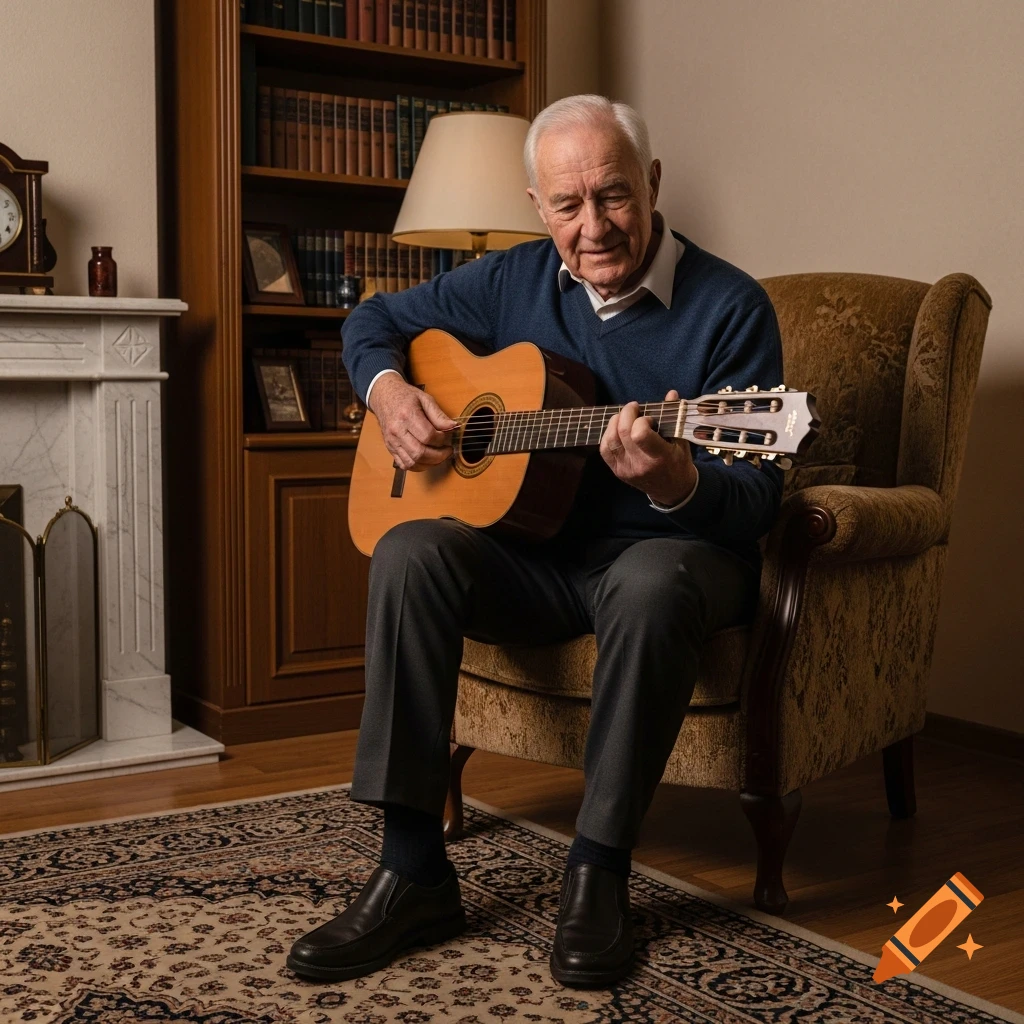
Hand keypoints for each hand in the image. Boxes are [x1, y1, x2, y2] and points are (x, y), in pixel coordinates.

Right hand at [370, 373, 455, 470]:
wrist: (384, 396)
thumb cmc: (405, 396)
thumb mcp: (425, 399)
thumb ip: (439, 415)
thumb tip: (453, 427)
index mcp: (406, 415)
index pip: (428, 436)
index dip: (442, 439)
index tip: (448, 436)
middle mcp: (397, 430)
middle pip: (420, 452)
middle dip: (439, 456)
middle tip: (448, 450)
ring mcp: (392, 441)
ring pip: (412, 462)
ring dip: (430, 463)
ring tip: (439, 456)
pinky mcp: (390, 448)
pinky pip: (404, 464)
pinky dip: (418, 466)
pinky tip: (427, 459)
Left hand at [600, 389, 696, 504]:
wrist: (672, 490)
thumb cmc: (678, 462)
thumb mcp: (681, 440)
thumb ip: (674, 417)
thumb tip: (671, 394)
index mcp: (660, 457)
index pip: (640, 435)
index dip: (641, 420)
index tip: (648, 417)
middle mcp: (640, 465)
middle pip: (623, 433)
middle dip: (626, 413)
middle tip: (634, 408)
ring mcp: (626, 470)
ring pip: (610, 440)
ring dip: (614, 422)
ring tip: (624, 416)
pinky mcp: (618, 472)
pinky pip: (604, 450)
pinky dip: (608, 435)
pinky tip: (616, 429)